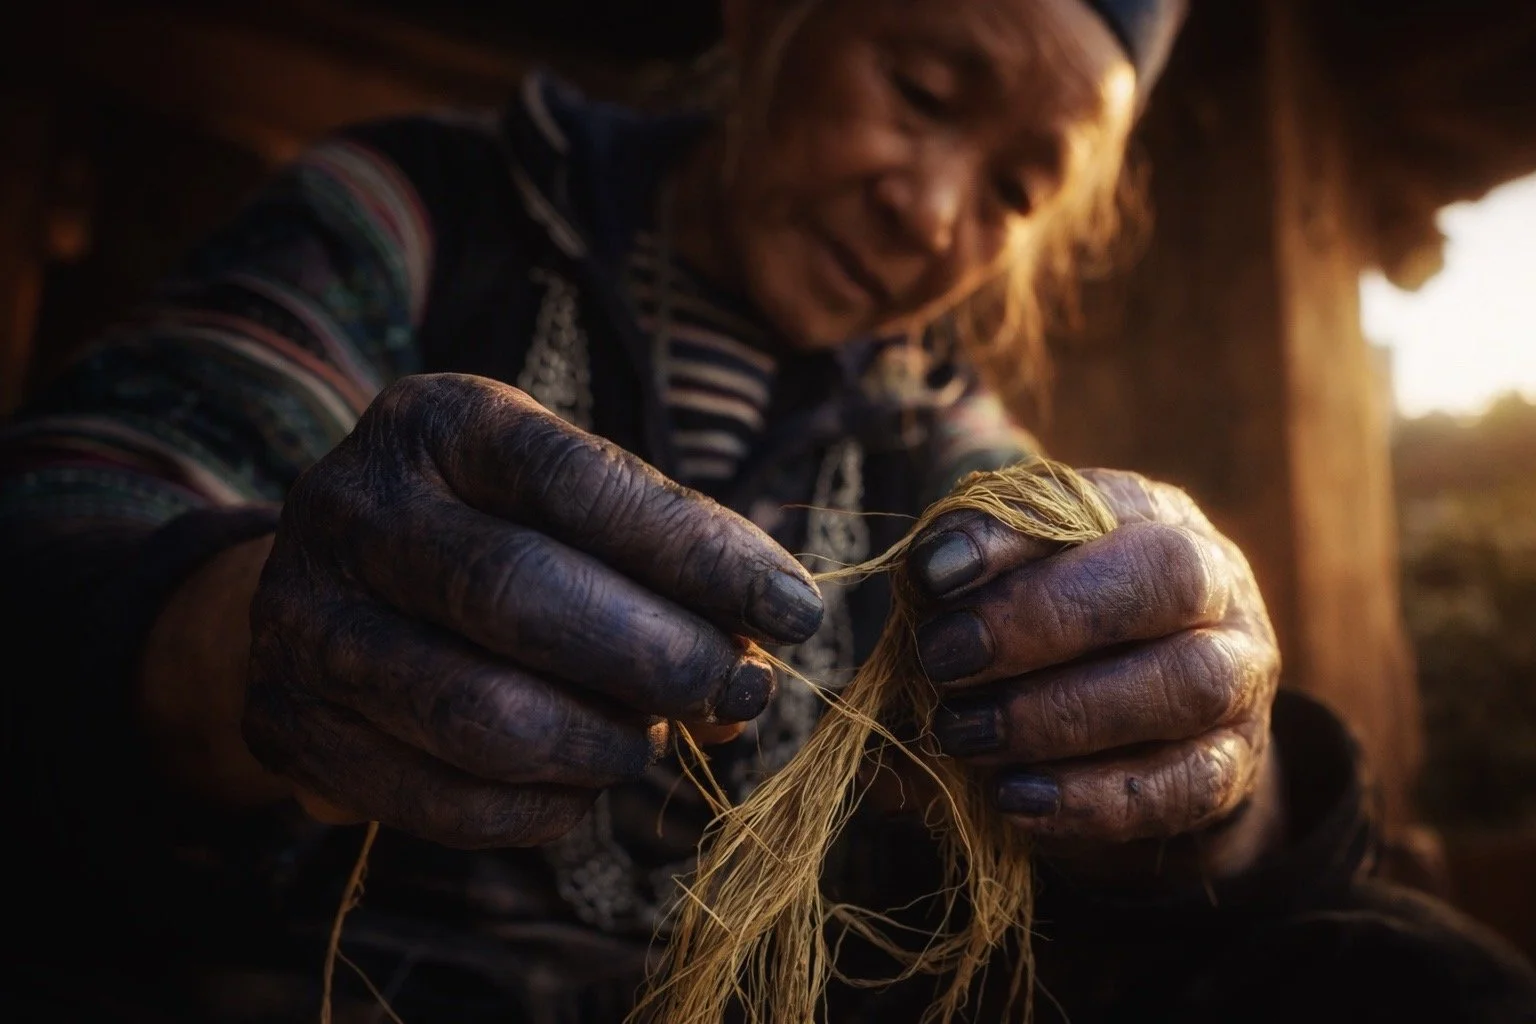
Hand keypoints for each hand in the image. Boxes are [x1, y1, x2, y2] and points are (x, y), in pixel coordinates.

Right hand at [243, 373, 822, 847]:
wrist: (338, 585)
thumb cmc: (500, 534)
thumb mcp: (575, 508)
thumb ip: (670, 563)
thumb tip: (759, 656)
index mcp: (438, 421)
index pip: (579, 481)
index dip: (698, 554)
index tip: (795, 613)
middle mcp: (351, 505)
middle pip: (520, 596)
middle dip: (659, 659)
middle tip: (738, 691)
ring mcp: (302, 618)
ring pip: (480, 716)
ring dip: (603, 746)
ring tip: (650, 737)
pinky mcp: (287, 723)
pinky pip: (441, 803)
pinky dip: (543, 811)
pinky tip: (582, 782)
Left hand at [912, 469, 1280, 864]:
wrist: (1141, 744)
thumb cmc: (1048, 649)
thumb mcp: (997, 603)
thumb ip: (953, 603)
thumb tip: (894, 628)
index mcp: (1146, 516)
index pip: (1094, 503)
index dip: (1010, 534)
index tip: (932, 572)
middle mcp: (1213, 582)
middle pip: (1165, 577)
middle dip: (1045, 618)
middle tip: (945, 658)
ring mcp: (1238, 676)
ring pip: (1185, 682)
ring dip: (1062, 713)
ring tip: (965, 735)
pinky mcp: (1235, 767)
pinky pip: (1185, 785)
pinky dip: (1093, 798)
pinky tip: (1015, 800)